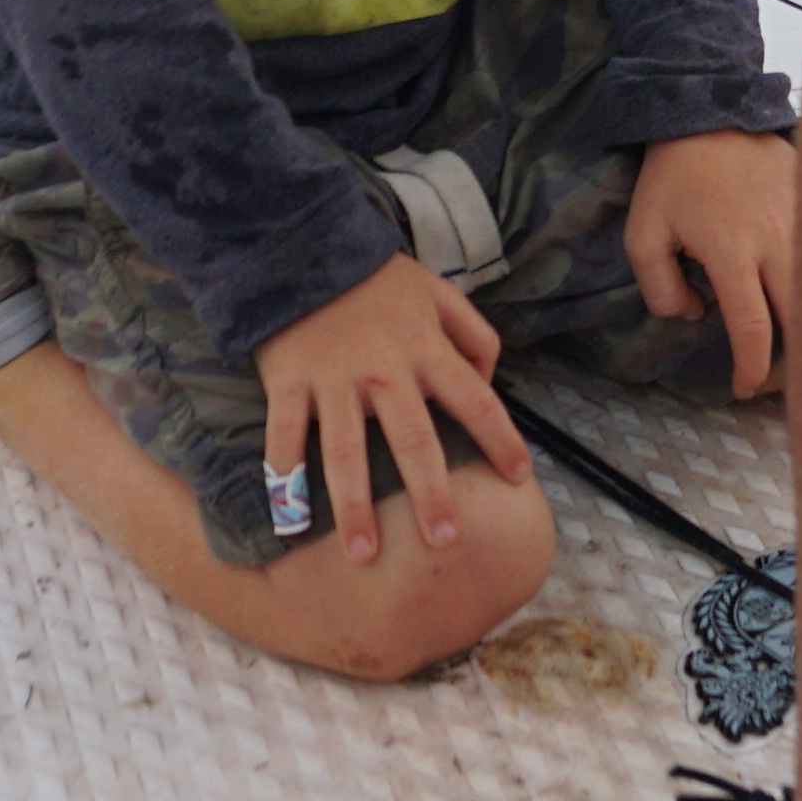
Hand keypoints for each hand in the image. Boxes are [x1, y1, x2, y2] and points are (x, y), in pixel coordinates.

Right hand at [249, 253, 525, 563]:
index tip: (518, 479)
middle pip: (413, 442)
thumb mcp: (438, 292)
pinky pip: (285, 435)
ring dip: (355, 507)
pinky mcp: (290, 381)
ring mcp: (333, 379)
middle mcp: (384, 371)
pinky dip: (282, 478)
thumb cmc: (377, 278)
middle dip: (431, 495)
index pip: (476, 401)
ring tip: (363, 555)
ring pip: (345, 452)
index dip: (502, 440)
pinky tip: (288, 521)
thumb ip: (473, 333)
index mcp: (426, 349)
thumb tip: (490, 375)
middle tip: (445, 541)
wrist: (304, 245)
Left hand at [623, 127, 796, 397]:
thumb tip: (696, 315)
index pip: (754, 327)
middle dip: (793, 359)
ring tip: (793, 345)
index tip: (744, 387)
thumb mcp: (643, 233)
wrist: (712, 110)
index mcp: (733, 252)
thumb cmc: (673, 177)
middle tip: (773, 376)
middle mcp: (778, 242)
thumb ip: (659, 287)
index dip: (753, 368)